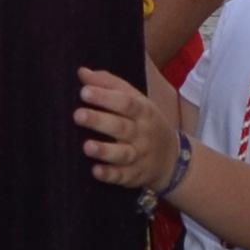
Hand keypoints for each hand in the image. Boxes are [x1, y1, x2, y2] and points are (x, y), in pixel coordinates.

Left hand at [76, 63, 180, 194]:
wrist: (172, 159)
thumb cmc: (145, 122)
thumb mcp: (136, 100)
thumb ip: (110, 85)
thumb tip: (82, 72)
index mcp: (143, 112)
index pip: (126, 102)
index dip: (105, 97)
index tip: (84, 91)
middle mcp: (142, 134)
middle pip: (122, 127)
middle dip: (99, 121)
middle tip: (77, 115)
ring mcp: (139, 156)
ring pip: (123, 154)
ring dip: (105, 151)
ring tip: (86, 146)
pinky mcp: (134, 176)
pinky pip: (123, 176)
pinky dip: (110, 175)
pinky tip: (95, 171)